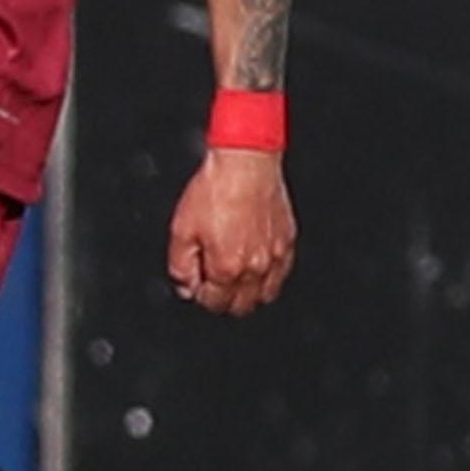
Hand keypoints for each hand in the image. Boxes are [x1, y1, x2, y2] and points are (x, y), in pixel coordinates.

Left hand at [166, 143, 292, 312]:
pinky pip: (282, 274)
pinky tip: (255, 265)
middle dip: (224, 300)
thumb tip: (185, 287)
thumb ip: (181, 265)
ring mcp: (276, 256)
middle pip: (242, 306)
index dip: (201, 295)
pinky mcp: (288, 242)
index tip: (197, 285)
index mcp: (227, 267)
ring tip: (234, 278)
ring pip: (266, 295)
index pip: (214, 303)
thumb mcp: (181, 230)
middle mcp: (255, 267)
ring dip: (248, 293)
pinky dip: (268, 277)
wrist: (246, 164)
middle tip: (213, 284)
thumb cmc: (215, 190)